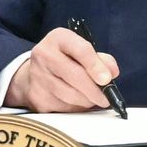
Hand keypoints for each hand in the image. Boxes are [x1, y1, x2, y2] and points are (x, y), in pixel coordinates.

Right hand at [3, 27, 121, 111]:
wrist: (34, 72)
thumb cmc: (64, 59)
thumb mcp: (82, 50)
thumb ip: (101, 59)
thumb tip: (112, 73)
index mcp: (59, 38)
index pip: (81, 50)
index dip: (96, 66)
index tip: (107, 79)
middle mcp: (44, 55)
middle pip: (75, 75)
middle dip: (95, 90)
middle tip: (106, 97)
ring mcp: (38, 77)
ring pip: (70, 95)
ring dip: (86, 101)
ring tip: (92, 98)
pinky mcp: (36, 97)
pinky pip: (62, 107)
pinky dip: (75, 108)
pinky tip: (77, 102)